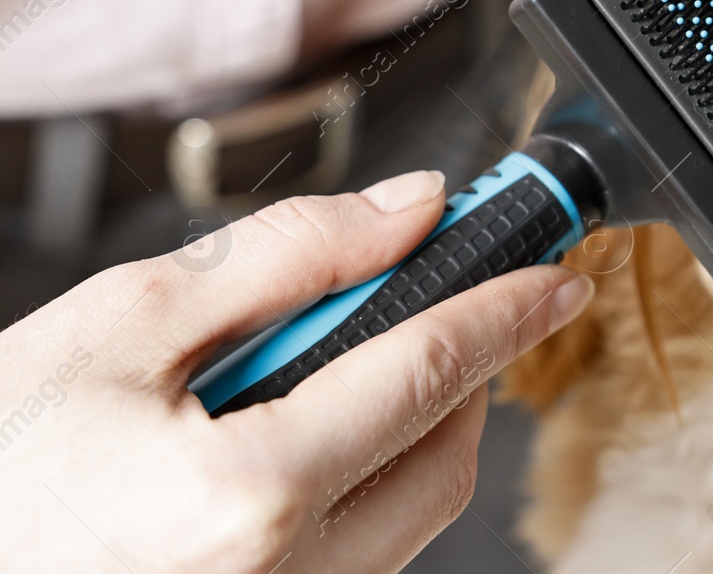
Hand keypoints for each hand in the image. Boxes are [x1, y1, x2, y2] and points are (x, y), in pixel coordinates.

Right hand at [0, 170, 592, 573]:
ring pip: (412, 513)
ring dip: (415, 424)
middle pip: (443, 456)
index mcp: (246, 497)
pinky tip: (306, 431)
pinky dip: (366, 481)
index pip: (428, 374)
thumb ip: (284, 256)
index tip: (558, 272)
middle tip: (455, 297)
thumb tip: (409, 208)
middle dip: (467, 367)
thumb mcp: (119, 325)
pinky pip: (362, 554)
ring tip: (351, 358)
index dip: (505, 308)